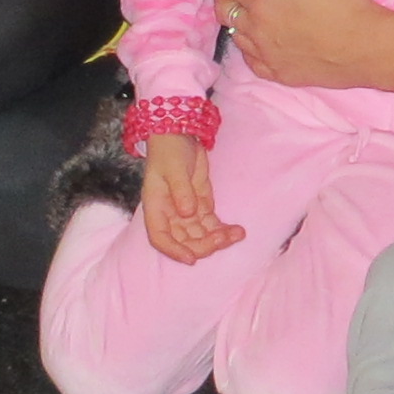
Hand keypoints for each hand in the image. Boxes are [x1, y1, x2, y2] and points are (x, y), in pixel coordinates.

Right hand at [141, 133, 243, 263]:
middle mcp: (170, 215)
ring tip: (237, 234)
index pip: (160, 237)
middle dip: (203, 245)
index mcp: (156, 208)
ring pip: (201, 235)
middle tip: (222, 239)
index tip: (191, 258)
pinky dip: (224, 230)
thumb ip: (180, 189)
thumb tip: (187, 213)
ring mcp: (186, 212)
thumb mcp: (174, 167)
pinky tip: (238, 231)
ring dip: (217, 239)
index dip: (174, 251)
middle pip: (184, 241)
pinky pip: (212, 225)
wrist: (180, 135)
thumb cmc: (170, 150)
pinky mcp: (202, 207)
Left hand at [214, 0, 390, 87]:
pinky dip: (246, 45)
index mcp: (263, 1)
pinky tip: (252, 40)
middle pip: (225, 9)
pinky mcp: (280, 74)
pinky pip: (251, 61)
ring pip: (235, 36)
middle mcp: (257, 31)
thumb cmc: (344, 3)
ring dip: (231, 17)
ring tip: (238, 5)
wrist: (367, 48)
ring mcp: (267, 56)